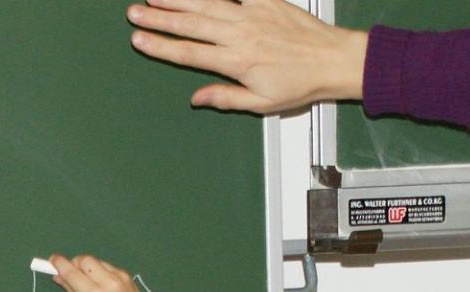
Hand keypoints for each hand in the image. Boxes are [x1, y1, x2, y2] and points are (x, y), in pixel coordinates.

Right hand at [49, 255, 175, 291]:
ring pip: (96, 261)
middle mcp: (109, 282)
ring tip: (88, 282)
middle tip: (70, 273)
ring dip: (87, 267)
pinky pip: (107, 266)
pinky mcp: (126, 274)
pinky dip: (99, 271)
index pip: (73, 273)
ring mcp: (120, 276)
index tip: (52, 259)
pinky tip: (102, 285)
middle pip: (85, 259)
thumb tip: (58, 276)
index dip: (60, 264)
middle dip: (74, 263)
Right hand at [127, 0, 367, 113]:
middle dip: (159, 17)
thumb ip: (226, 97)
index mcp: (237, 62)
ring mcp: (252, 14)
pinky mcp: (266, 1)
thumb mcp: (263, 103)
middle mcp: (240, 35)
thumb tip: (197, 98)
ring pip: (208, 3)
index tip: (139, 39)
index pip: (189, 53)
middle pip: (191, 24)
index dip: (160, 46)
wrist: (334, 59)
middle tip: (134, 12)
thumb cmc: (303, 83)